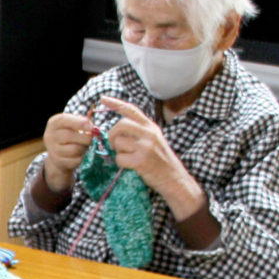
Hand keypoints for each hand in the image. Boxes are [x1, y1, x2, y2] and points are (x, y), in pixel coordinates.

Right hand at [39, 112, 97, 194]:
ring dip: (83, 149)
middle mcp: (49, 135)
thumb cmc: (71, 139)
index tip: (90, 125)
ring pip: (75, 148)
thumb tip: (94, 126)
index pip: (65, 119)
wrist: (58, 160)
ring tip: (83, 148)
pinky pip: (75, 160)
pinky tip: (79, 157)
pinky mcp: (57, 162)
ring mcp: (52, 150)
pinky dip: (81, 159)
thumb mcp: (74, 128)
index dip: (79, 122)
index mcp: (54, 123)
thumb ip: (84, 124)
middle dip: (85, 138)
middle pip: (71, 135)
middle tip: (90, 139)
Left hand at [106, 101, 205, 219]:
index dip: (115, 103)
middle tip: (114, 145)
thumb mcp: (155, 140)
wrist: (175, 180)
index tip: (103, 99)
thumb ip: (140, 132)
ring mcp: (146, 146)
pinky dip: (120, 163)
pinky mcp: (141, 161)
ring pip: (118, 142)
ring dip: (117, 151)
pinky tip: (130, 166)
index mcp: (151, 127)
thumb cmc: (161, 162)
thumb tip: (118, 128)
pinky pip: (120, 158)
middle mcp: (149, 133)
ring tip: (127, 157)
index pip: (131, 110)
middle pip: (120, 124)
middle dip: (112, 135)